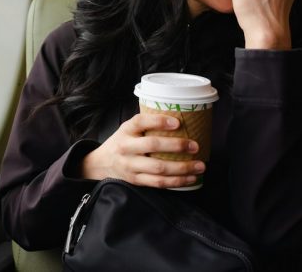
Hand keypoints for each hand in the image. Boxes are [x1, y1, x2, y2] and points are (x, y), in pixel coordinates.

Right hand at [80, 113, 204, 187]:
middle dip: (177, 146)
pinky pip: (159, 182)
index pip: (140, 122)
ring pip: (159, 167)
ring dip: (183, 167)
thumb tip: (180, 119)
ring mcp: (130, 165)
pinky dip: (177, 181)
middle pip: (152, 145)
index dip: (159, 121)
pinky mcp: (136, 180)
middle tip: (195, 146)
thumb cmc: (122, 143)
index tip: (177, 122)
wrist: (101, 164)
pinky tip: (191, 178)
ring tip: (200, 165)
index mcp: (125, 130)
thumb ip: (146, 126)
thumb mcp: (127, 130)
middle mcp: (126, 147)